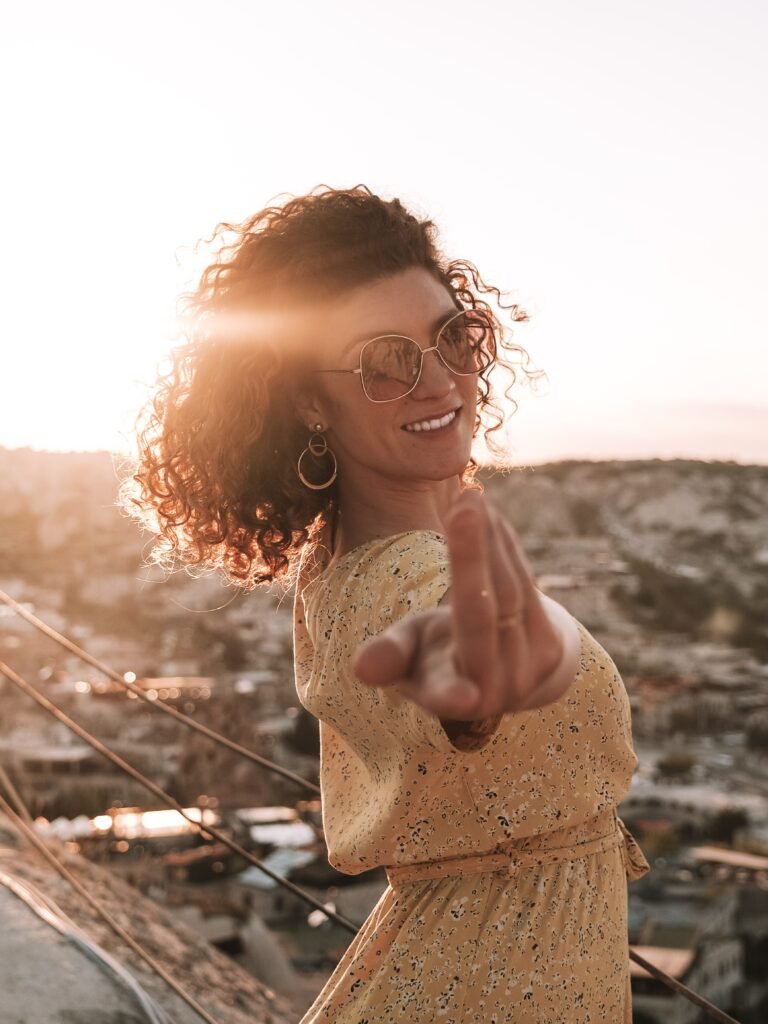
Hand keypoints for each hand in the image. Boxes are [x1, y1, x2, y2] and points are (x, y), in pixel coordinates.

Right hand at [351, 489, 567, 721]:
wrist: (498, 668)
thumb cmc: (437, 657)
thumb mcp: (408, 655)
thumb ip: (391, 655)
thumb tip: (360, 669)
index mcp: (444, 697)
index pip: (445, 693)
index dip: (450, 696)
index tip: (465, 699)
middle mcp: (491, 690)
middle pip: (480, 617)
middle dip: (471, 559)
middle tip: (464, 507)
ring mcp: (527, 669)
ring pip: (507, 591)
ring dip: (488, 539)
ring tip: (469, 496)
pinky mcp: (551, 646)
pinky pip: (524, 584)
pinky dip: (504, 544)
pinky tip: (488, 511)